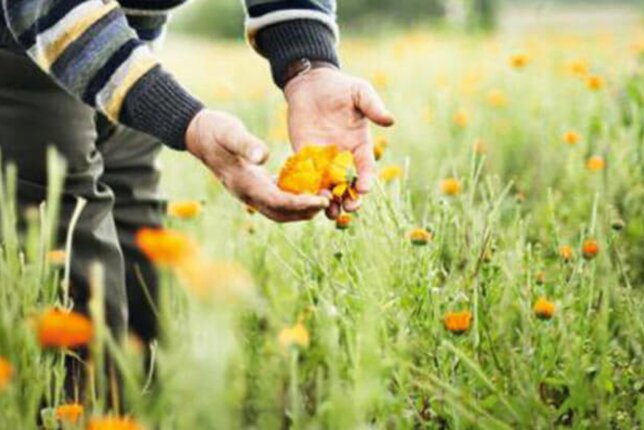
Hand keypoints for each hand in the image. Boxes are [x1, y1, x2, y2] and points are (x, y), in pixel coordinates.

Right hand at [186, 109, 328, 221]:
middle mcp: (247, 194)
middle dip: (305, 212)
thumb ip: (247, 144)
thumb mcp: (230, 132)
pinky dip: (293, 198)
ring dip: (301, 209)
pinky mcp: (253, 185)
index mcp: (244, 184)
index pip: (278, 203)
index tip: (322, 200)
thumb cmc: (215, 130)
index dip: (301, 204)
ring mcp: (249, 192)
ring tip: (323, 199)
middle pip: (281, 214)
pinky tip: (308, 188)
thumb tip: (264, 157)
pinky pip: (276, 198)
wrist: (197, 133)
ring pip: (279, 210)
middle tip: (328, 203)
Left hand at [284, 67, 394, 217]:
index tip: (364, 189)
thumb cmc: (339, 87)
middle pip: (349, 185)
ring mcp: (324, 159)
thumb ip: (373, 106)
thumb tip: (390, 120)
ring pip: (329, 187)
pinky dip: (310, 191)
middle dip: (350, 199)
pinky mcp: (305, 157)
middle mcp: (343, 156)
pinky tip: (308, 200)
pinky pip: (308, 178)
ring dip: (331, 202)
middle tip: (348, 208)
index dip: (366, 180)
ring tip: (329, 213)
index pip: (365, 168)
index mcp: (359, 145)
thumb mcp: (359, 92)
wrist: (310, 84)